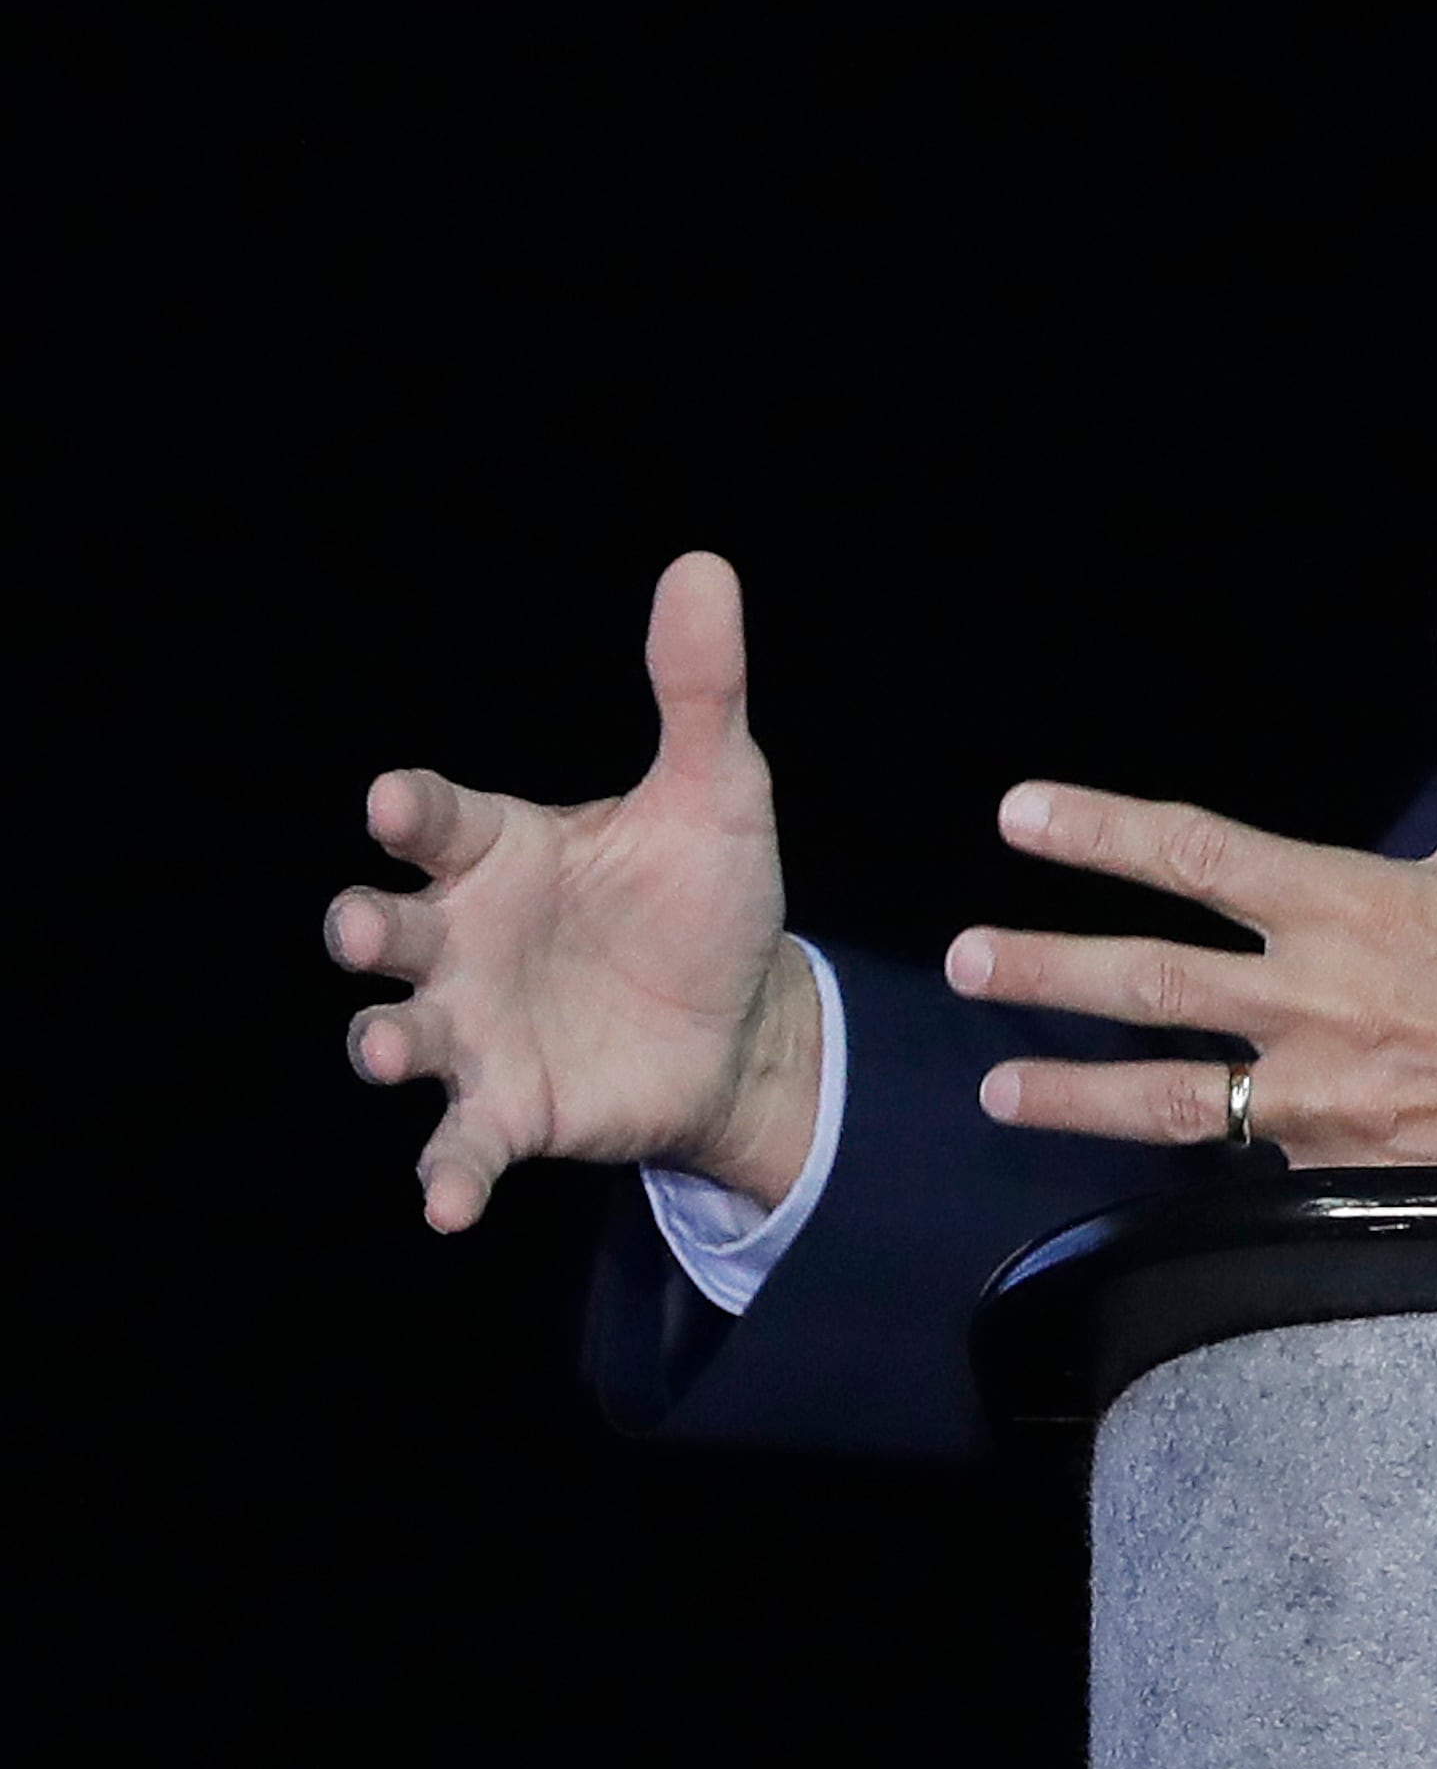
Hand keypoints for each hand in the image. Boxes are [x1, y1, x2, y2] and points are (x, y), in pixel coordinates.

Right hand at [324, 550, 821, 1229]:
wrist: (744, 1015)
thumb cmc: (703, 894)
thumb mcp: (718, 792)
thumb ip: (698, 693)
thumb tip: (704, 566)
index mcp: (501, 850)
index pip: (438, 821)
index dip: (412, 811)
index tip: (392, 801)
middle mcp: (465, 937)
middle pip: (388, 927)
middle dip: (365, 926)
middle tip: (360, 926)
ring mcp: (475, 1029)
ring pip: (398, 1034)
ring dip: (384, 1042)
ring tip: (388, 1046)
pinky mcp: (507, 1110)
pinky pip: (460, 1146)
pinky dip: (449, 1172)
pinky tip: (448, 1202)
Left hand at [951, 566, 1436, 1164]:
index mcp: (1355, 902)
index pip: (1198, 854)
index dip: (1100, 828)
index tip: (1021, 814)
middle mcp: (1318, 1002)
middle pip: (1150, 981)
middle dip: (1046, 966)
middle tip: (964, 959)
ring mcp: (1319, 1100)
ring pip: (1167, 1096)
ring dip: (1070, 1090)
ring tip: (994, 1088)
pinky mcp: (1340, 1172)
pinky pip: (1238, 1159)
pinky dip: (1181, 1153)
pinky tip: (1128, 1158)